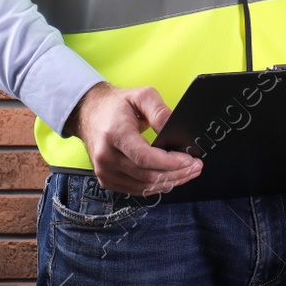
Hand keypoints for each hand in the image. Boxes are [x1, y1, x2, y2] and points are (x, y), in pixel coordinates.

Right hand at [64, 81, 200, 195]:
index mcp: (115, 134)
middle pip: (146, 175)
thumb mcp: (142, 95)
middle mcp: (106, 156)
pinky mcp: (106, 179)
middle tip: (196, 166)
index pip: (144, 157)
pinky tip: (170, 179)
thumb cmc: (117, 104)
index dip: (170, 162)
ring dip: (169, 182)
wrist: (89, 113)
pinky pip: (135, 189)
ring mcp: (104, 171)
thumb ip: (160, 111)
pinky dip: (156, 187)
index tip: (189, 160)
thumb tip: (175, 129)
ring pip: (143, 187)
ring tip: (188, 173)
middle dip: (176, 173)